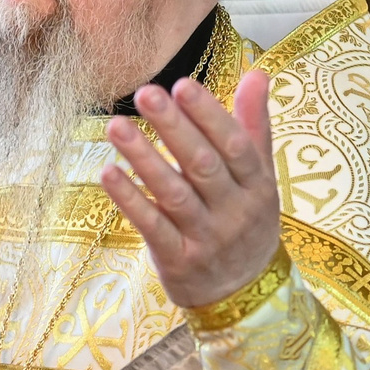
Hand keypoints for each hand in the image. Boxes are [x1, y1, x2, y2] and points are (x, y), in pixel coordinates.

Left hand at [99, 71, 281, 310]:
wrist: (247, 296)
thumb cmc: (247, 222)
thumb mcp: (261, 177)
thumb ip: (254, 126)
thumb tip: (258, 73)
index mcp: (257, 186)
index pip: (234, 145)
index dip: (209, 115)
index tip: (182, 84)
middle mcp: (234, 212)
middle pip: (203, 165)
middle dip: (174, 128)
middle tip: (145, 93)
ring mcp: (206, 239)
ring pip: (174, 194)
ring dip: (144, 158)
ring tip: (116, 126)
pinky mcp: (179, 261)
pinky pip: (152, 227)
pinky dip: (130, 200)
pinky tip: (108, 172)